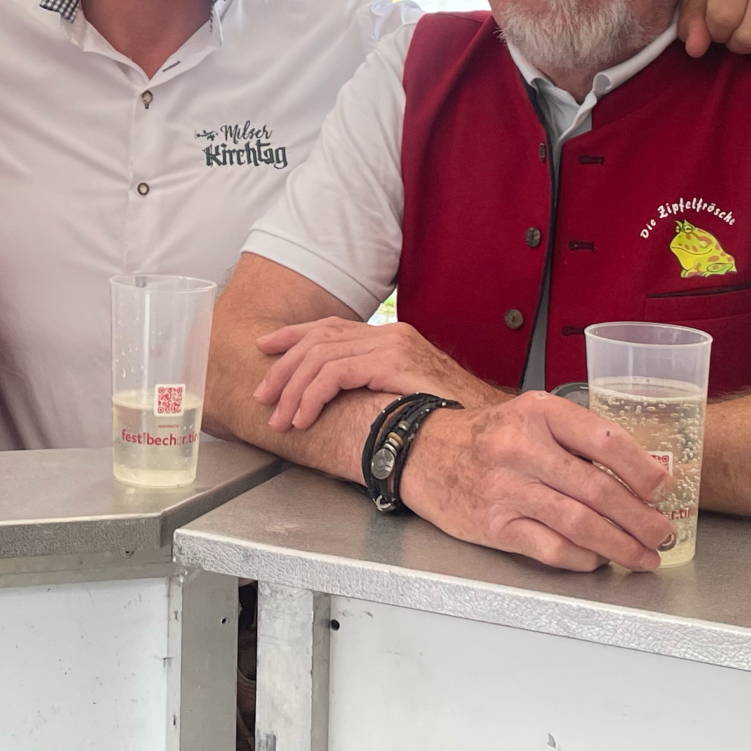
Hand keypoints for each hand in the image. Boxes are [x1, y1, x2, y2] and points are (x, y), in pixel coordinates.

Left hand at [254, 317, 488, 430]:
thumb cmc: (449, 417)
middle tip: (263, 396)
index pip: (330, 326)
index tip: (265, 348)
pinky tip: (304, 417)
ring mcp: (392, 346)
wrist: (486, 424)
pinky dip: (312, 396)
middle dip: (284, 368)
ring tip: (281, 419)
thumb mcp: (404, 394)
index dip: (293, 336)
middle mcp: (389, 334)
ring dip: (293, 390)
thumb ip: (374, 386)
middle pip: (319, 339)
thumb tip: (337, 399)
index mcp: (390, 336)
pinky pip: (336, 373)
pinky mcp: (393, 363)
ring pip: (321, 357)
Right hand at [397, 392, 675, 572]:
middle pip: (598, 491)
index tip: (662, 488)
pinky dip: (583, 558)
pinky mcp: (494, 525)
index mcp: (539, 412)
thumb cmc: (487, 436)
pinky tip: (598, 559)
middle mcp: (521, 448)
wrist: (423, 452)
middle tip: (662, 532)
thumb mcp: (531, 416)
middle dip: (641, 519)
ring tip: (643, 555)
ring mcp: (506, 489)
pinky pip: (552, 548)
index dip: (642, 470)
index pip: (605, 440)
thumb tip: (641, 472)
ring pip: (580, 524)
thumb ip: (578, 439)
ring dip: (621, 545)